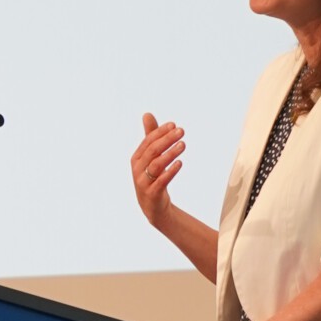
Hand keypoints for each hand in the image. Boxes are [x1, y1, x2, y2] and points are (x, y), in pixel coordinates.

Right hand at [130, 111, 184, 226]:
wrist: (152, 207)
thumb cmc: (151, 177)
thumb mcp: (150, 157)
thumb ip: (150, 136)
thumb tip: (147, 113)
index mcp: (137, 157)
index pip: (148, 141)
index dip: (160, 132)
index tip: (174, 124)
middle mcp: (137, 168)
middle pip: (152, 150)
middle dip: (167, 139)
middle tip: (182, 131)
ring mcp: (143, 182)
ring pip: (156, 165)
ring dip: (170, 153)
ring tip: (183, 145)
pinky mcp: (151, 194)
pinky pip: (161, 181)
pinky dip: (170, 172)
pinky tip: (180, 164)